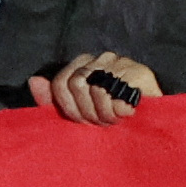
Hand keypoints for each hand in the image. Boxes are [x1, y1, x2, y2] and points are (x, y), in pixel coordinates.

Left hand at [31, 54, 161, 125]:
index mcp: (84, 64)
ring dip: (105, 114)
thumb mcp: (78, 114)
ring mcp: (121, 62)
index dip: (69, 108)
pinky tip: (128, 113)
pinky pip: (117, 94)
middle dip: (87, 113)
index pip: (60, 83)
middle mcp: (101, 58)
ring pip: (96, 90)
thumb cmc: (112, 119)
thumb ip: (53, 100)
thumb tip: (34, 80)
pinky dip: (119, 111)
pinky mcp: (140, 72)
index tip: (84, 122)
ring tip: (116, 119)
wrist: (151, 128)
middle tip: (103, 122)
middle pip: (76, 85)